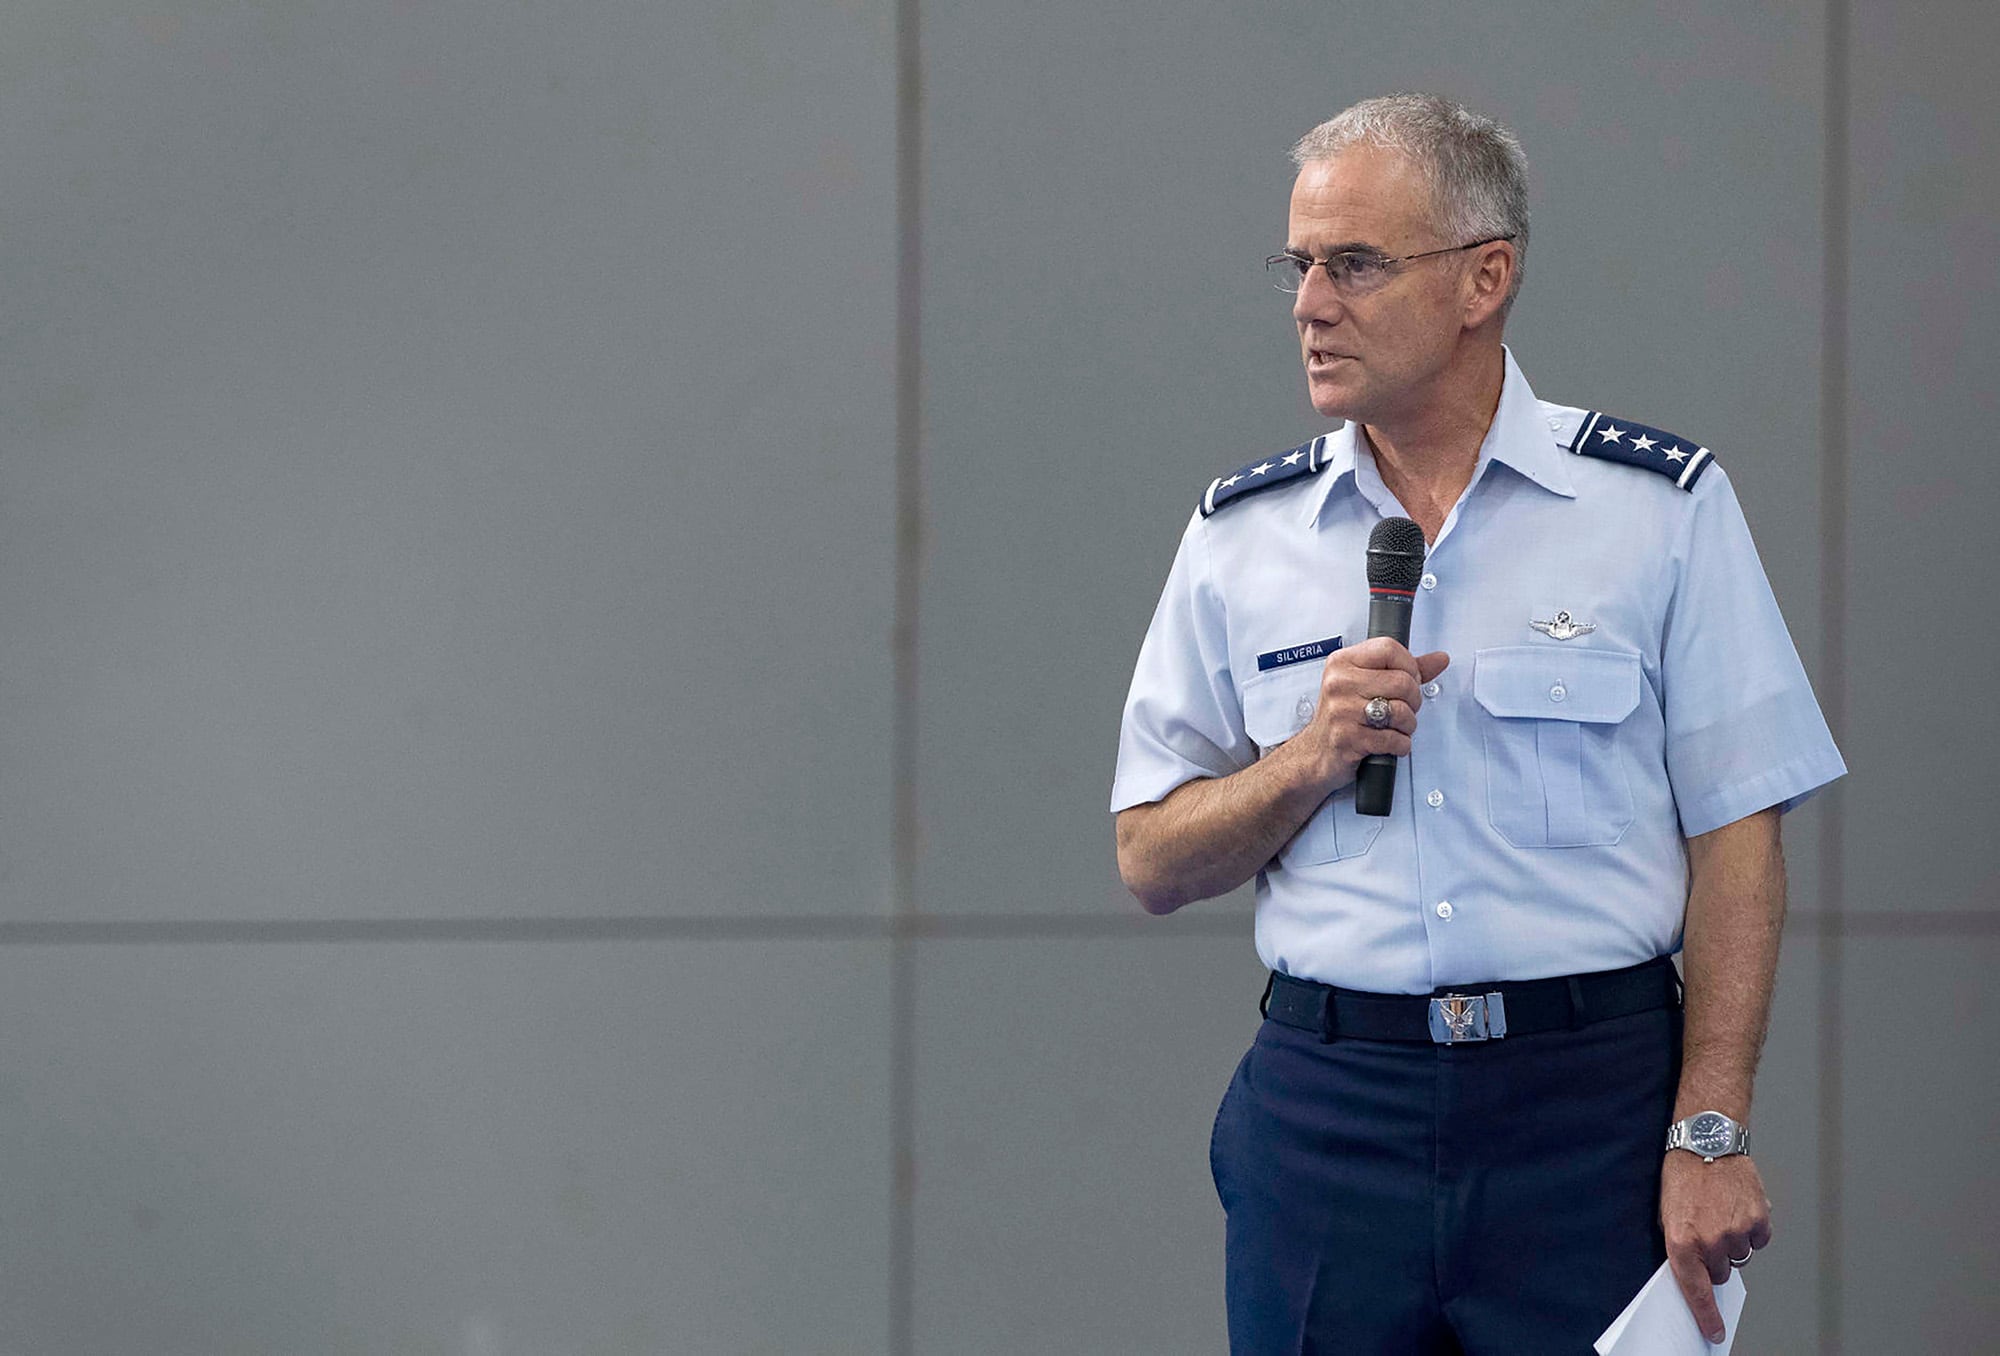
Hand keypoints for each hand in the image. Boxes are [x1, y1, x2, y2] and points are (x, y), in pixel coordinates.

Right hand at [1297, 637, 1449, 789]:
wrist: (1315, 754)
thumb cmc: (1342, 717)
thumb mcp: (1367, 684)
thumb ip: (1405, 670)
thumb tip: (1440, 659)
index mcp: (1342, 663)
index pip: (1389, 649)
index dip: (1409, 666)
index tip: (1407, 680)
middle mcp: (1339, 683)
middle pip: (1402, 682)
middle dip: (1412, 701)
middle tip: (1402, 709)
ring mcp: (1341, 710)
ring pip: (1401, 711)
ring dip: (1407, 725)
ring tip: (1395, 727)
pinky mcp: (1347, 737)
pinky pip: (1393, 739)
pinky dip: (1400, 745)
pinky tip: (1389, 742)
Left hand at [1660, 1152, 1772, 1344]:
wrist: (1706, 1140)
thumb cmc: (1682, 1176)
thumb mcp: (1667, 1212)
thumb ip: (1682, 1244)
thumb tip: (1698, 1274)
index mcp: (1682, 1240)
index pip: (1696, 1289)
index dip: (1706, 1315)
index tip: (1715, 1333)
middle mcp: (1711, 1240)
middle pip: (1721, 1273)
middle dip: (1715, 1259)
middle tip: (1707, 1229)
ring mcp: (1737, 1231)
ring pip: (1740, 1257)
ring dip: (1733, 1242)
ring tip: (1720, 1211)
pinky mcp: (1759, 1219)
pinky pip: (1758, 1240)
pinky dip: (1751, 1229)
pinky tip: (1737, 1207)